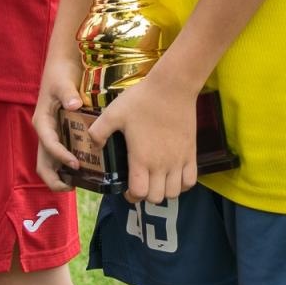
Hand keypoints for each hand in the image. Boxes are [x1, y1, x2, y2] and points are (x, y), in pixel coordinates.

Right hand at [32, 56, 83, 192]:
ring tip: (80, 183)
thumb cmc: (60, 73)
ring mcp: (53, 134)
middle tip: (71, 188)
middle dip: (53, 178)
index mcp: (42, 122)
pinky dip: (69, 165)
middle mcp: (45, 132)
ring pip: (51, 162)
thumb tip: (73, 106)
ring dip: (61, 175)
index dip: (60, 157)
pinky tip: (87, 169)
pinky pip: (62, 154)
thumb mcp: (63, 81)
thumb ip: (67, 93)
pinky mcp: (62, 133)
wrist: (62, 65)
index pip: (49, 145)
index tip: (76, 165)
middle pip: (43, 163)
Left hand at [86, 74, 198, 204]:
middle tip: (140, 184)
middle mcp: (162, 165)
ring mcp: (179, 160)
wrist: (172, 86)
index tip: (126, 188)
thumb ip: (98, 131)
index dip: (131, 196)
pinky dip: (182, 185)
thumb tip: (93, 146)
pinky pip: (190, 181)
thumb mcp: (113, 113)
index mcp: (141, 158)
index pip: (139, 193)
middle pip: (157, 198)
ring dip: (164, 192)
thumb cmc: (142, 100)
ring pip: (174, 193)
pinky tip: (174, 176)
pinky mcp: (191, 153)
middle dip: (146, 196)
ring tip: (156, 181)